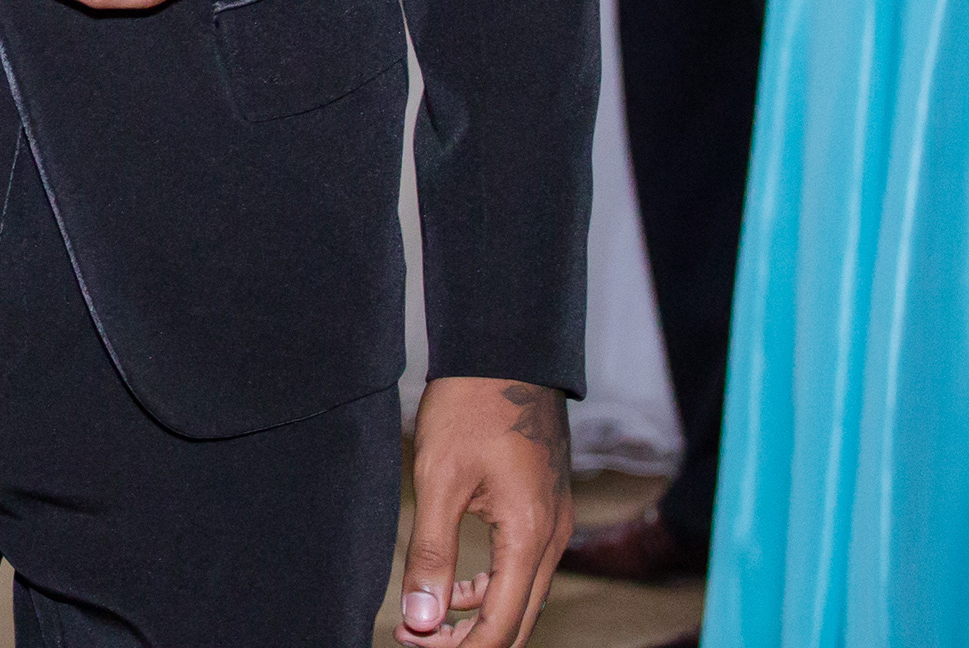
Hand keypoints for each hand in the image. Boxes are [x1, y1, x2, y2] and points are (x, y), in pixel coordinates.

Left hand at [398, 378, 571, 645]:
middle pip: (517, 619)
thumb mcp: (439, 480)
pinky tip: (457, 588)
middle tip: (415, 642)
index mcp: (528, 535)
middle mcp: (552, 537)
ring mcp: (554, 522)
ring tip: (427, 622)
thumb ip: (432, 554)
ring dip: (478, 616)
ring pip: (522, 596)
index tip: (414, 647)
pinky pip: (524, 568)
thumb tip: (422, 619)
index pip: (501, 624)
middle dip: (468, 641)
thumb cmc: (471, 406)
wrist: (505, 350)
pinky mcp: (545, 508)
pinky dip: (491, 587)